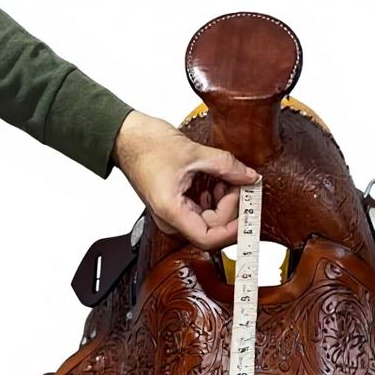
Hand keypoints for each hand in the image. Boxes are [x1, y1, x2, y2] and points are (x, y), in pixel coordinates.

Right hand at [113, 111, 258, 249]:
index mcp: (171, 212)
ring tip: (226, 177)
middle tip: (239, 184)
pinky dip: (214, 197)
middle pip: (212, 229)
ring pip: (209, 220)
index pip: (208, 238)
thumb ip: (226, 166)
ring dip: (223, 201)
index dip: (232, 230)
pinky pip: (202, 210)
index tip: (247, 214)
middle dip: (230, 208)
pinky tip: (216, 180)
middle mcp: (171, 219)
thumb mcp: (193, 153)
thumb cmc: (144, 145)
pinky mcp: (177, 206)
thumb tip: (249, 177)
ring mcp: (174, 214)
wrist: (125, 136)